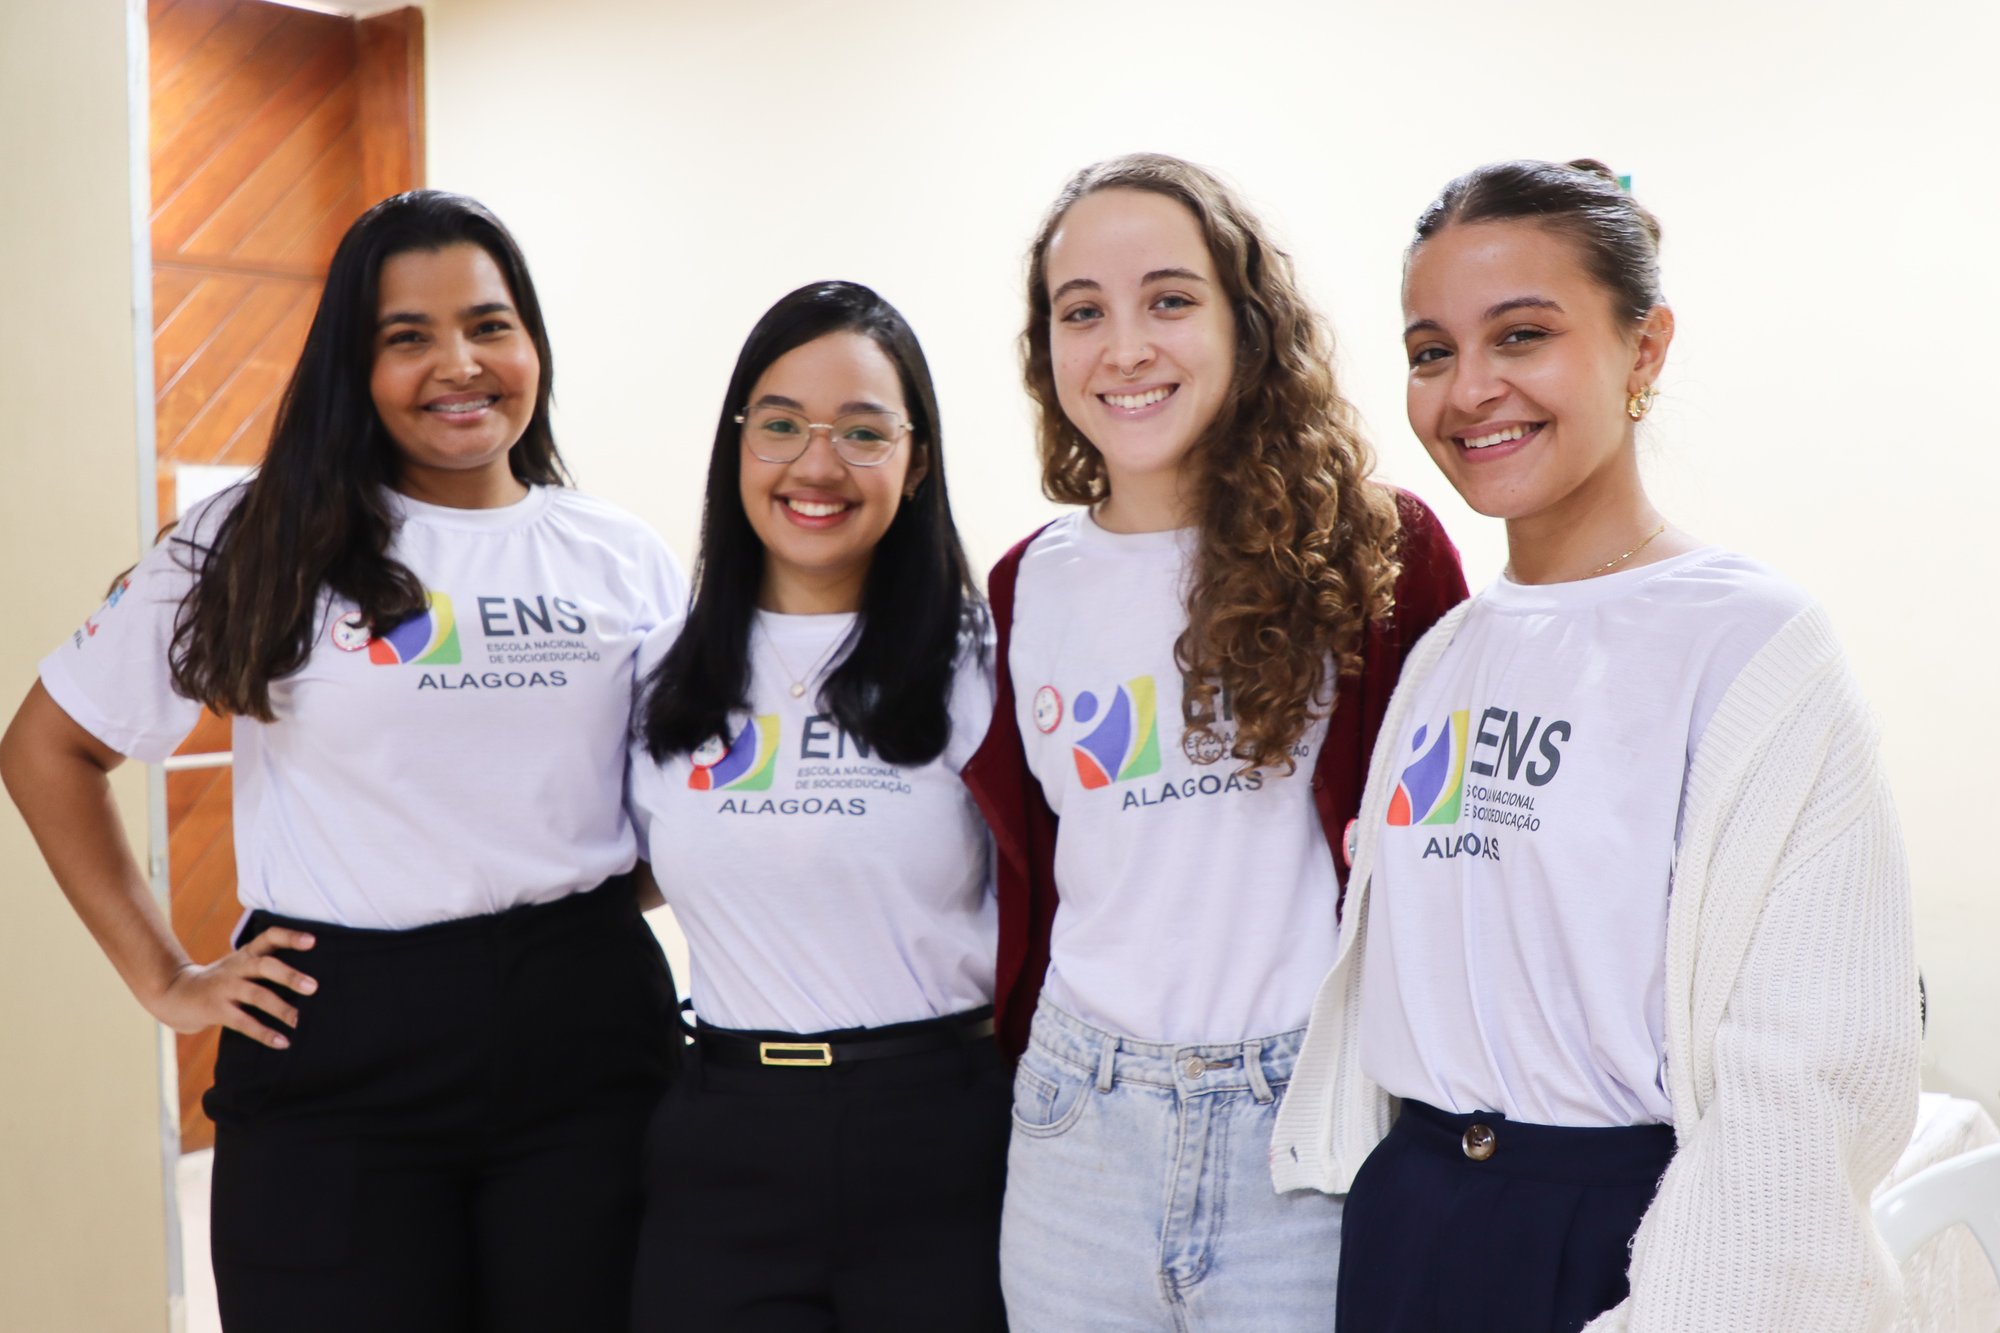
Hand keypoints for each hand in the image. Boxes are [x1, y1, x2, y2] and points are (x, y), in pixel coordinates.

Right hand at [149, 928, 318, 1047]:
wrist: (175, 994)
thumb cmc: (221, 981)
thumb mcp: (240, 966)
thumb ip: (267, 966)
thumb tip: (310, 980)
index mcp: (246, 954)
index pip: (269, 938)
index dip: (290, 937)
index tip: (313, 941)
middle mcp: (236, 968)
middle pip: (265, 965)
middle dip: (289, 976)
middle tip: (314, 987)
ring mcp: (225, 988)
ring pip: (256, 995)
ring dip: (280, 1008)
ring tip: (300, 1021)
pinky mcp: (216, 1010)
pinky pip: (243, 1022)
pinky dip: (264, 1033)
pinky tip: (283, 1042)